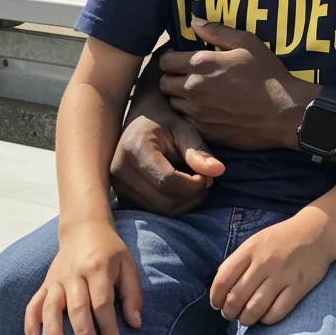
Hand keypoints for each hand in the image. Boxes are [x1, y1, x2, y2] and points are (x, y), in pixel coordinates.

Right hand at [24, 219, 141, 334]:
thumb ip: (132, 294)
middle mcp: (74, 273)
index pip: (102, 302)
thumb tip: (136, 324)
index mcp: (98, 267)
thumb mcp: (128, 265)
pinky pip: (33, 304)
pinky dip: (30, 323)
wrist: (84, 229)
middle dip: (84, 333)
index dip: (109, 326)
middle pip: (78, 306)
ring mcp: (57, 279)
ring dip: (53, 330)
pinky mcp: (45, 283)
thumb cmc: (110, 251)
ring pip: (52, 306)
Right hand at [110, 58, 225, 216]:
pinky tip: (179, 188)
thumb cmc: (164, 122)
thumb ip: (198, 151)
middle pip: (164, 201)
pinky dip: (173, 205)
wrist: (138, 122)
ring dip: (185, 202)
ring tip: (193, 182)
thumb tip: (218, 171)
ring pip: (160, 211)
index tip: (207, 175)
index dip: (193, 185)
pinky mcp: (122, 197)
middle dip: (192, 196)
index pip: (167, 181)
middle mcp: (120, 171)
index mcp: (135, 150)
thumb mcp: (184, 129)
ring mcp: (117, 187)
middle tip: (204, 179)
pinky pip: (154, 212)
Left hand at [159, 18, 315, 149]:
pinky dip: (191, 115)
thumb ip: (217, 31)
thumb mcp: (247, 43)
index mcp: (200, 64)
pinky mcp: (204, 131)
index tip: (180, 58)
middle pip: (164, 83)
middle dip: (172, 77)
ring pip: (173, 103)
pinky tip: (207, 109)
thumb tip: (194, 21)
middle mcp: (192, 88)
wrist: (284, 113)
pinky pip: (186, 121)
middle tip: (188, 75)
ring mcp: (197, 112)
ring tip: (198, 93)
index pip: (165, 60)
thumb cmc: (268, 75)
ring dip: (180, 97)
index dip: (170, 58)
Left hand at [210, 210, 335, 325]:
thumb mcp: (257, 240)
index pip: (224, 279)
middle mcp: (265, 262)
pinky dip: (266, 320)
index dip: (216, 297)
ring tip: (246, 318)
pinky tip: (266, 316)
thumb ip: (239, 261)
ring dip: (246, 319)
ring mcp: (282, 275)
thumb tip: (221, 289)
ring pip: (254, 309)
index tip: (217, 304)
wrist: (317, 231)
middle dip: (229, 312)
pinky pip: (276, 313)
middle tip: (231, 314)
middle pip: (236, 298)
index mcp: (251, 249)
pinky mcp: (298, 287)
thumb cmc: (282, 238)